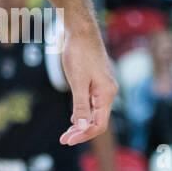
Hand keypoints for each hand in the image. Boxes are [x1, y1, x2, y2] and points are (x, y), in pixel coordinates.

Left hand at [59, 25, 117, 145]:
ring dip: (81, 124)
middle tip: (64, 140)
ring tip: (66, 134)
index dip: (85, 134)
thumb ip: (80, 104)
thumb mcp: (77, 81)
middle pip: (97, 120)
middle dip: (81, 132)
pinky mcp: (95, 82)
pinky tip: (74, 119)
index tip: (68, 140)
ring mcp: (102, 87)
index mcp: (106, 94)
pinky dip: (82, 113)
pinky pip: (91, 103)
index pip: (99, 124)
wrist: (80, 30)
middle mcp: (108, 92)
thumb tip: (81, 127)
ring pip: (94, 112)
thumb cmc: (79, 53)